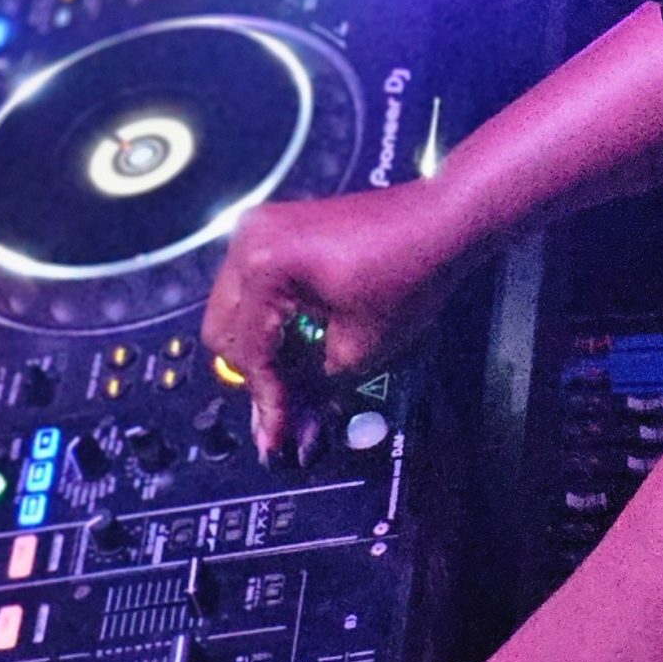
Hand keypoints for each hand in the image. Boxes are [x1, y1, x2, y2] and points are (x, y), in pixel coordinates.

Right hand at [203, 183, 468, 458]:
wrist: (439, 222)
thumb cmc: (405, 282)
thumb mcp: (359, 348)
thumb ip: (312, 385)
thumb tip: (289, 420)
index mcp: (262, 268)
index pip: (251, 350)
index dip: (265, 399)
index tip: (274, 440)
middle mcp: (245, 242)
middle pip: (224, 329)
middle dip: (252, 372)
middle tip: (280, 408)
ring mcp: (255, 229)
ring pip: (231, 308)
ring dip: (257, 346)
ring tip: (288, 377)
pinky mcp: (271, 228)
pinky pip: (249, 284)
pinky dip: (266, 318)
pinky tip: (293, 340)